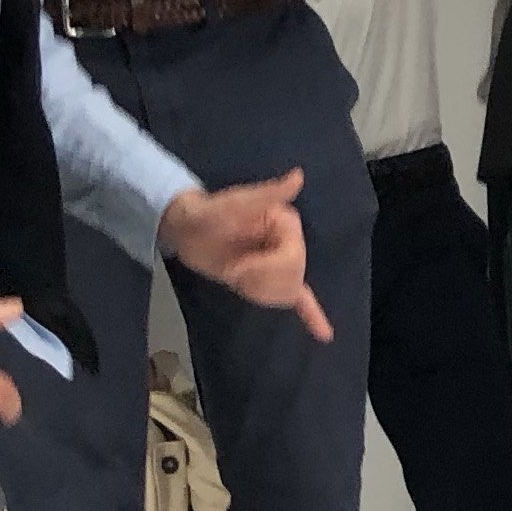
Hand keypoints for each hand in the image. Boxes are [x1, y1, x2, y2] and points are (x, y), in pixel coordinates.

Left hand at [159, 171, 334, 341]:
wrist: (187, 229)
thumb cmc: (209, 212)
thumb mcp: (236, 204)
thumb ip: (268, 193)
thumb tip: (298, 176)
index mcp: (287, 225)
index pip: (293, 259)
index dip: (264, 269)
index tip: (236, 268)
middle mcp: (289, 243)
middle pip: (293, 278)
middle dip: (261, 281)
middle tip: (234, 272)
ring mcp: (280, 263)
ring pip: (288, 293)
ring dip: (261, 293)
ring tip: (238, 278)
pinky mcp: (269, 279)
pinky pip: (298, 299)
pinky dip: (311, 315)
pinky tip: (323, 334)